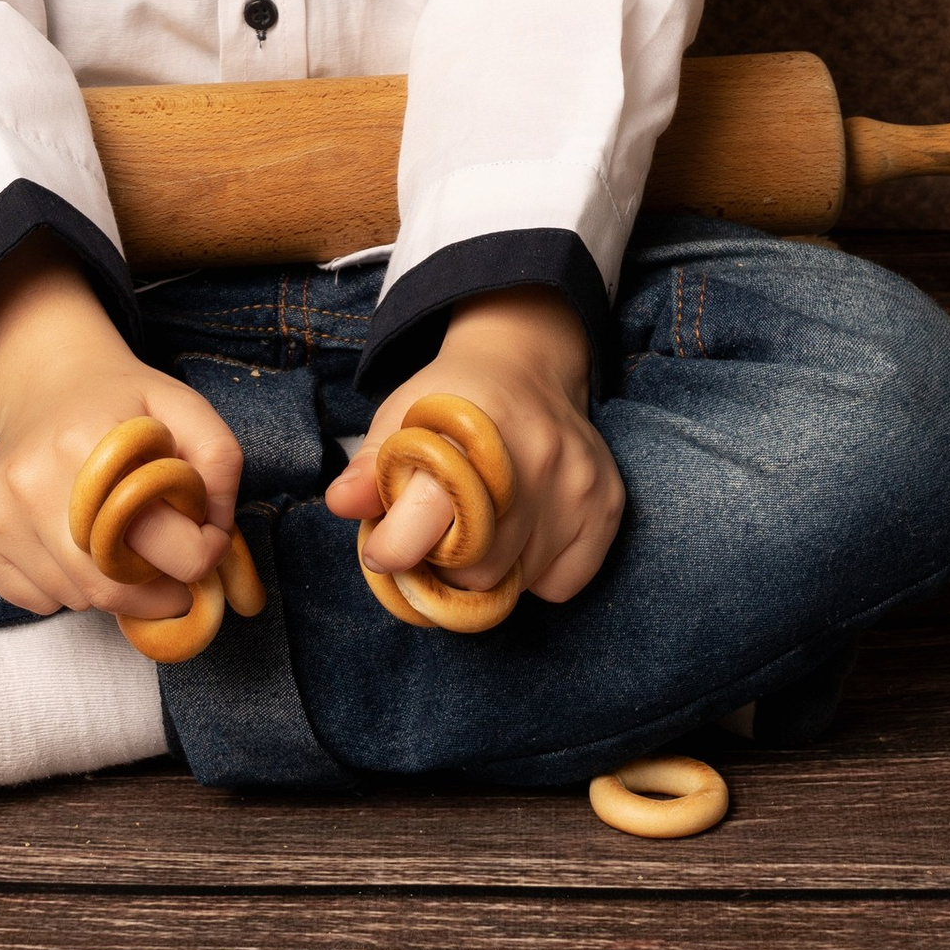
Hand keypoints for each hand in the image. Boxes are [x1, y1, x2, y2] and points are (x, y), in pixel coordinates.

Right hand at [0, 231, 241, 620]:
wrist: (47, 384)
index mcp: (88, 445)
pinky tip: (73, 544)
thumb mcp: (185, 410)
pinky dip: (67, 589)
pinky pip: (36, 600)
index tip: (205, 544)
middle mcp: (30, 482)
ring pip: (75, 599)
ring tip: (117, 542)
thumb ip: (220, 465)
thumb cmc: (122, 405)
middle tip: (169, 569)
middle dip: (156, 591)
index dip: (200, 554)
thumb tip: (215, 534)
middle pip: (111, 588)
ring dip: (109, 588)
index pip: (160, 543)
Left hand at [326, 287, 621, 604]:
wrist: (526, 365)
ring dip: (490, 567)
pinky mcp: (607, 506)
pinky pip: (560, 584)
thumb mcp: (399, 418)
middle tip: (437, 528)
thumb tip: (342, 503)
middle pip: (474, 567)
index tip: (382, 552)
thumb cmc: (450, 403)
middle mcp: (537, 454)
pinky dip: (535, 572)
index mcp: (474, 425)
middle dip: (445, 560)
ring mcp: (578, 483)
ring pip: (515, 581)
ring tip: (482, 521)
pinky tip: (524, 528)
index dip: (400, 544)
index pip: (436, 509)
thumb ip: (370, 466)